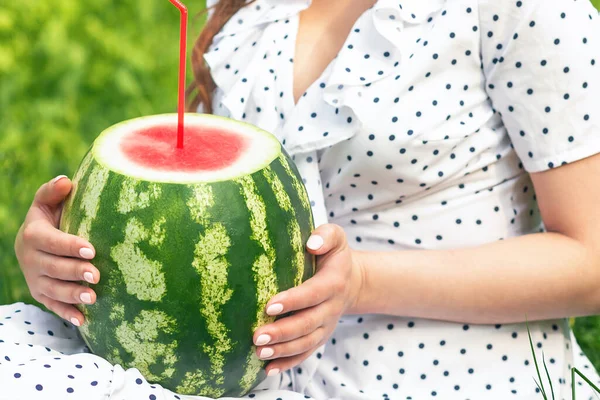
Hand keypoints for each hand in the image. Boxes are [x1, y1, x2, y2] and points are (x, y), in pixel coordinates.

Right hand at [14, 175, 98, 325]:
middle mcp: (30, 259)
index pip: (52, 242)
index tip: (91, 250)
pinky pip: (52, 306)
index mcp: (33, 235)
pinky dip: (66, 314)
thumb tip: (66, 181)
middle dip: (74, 272)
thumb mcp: (48, 203)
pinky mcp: (41, 294)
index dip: (70, 246)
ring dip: (72, 295)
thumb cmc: (51, 217)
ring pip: (52, 290)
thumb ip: (53, 192)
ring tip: (93, 297)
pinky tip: (83, 320)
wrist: (36, 241)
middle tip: (96, 275)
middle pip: (53, 268)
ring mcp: (35, 279)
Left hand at [252, 224, 363, 375]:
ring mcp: (326, 326)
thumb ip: (326, 236)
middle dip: (282, 332)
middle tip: (257, 335)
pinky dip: (288, 363)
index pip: (312, 294)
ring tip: (259, 352)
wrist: (352, 280)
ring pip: (306, 342)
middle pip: (307, 324)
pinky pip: (305, 353)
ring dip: (282, 350)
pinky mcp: (319, 336)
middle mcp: (331, 308)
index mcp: (333, 283)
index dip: (293, 301)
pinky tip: (268, 369)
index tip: (269, 305)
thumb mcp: (337, 238)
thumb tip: (311, 243)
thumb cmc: (335, 256)